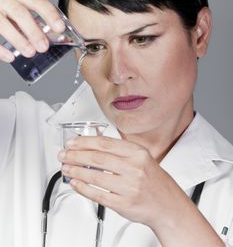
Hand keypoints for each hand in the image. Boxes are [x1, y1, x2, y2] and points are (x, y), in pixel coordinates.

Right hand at [0, 0, 64, 61]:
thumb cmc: (7, 10)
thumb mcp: (22, 9)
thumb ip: (35, 20)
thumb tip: (55, 36)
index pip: (37, 1)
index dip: (50, 14)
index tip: (59, 27)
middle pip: (20, 12)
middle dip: (33, 31)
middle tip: (43, 46)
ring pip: (2, 24)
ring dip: (18, 40)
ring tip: (30, 52)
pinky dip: (0, 49)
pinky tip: (10, 57)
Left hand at [58, 135, 177, 227]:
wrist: (167, 204)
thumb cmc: (153, 180)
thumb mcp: (142, 157)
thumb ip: (120, 150)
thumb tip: (93, 144)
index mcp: (137, 153)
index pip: (105, 143)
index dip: (84, 142)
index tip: (72, 143)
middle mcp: (134, 168)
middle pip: (97, 158)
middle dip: (76, 156)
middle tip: (64, 155)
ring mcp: (128, 187)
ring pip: (95, 176)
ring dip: (76, 171)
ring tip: (66, 169)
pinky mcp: (123, 204)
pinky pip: (98, 195)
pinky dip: (83, 189)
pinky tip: (76, 184)